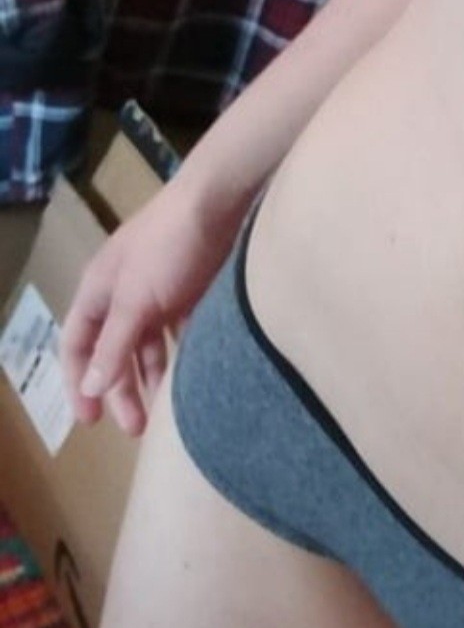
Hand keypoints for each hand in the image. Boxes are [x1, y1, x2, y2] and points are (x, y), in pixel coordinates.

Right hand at [57, 181, 246, 437]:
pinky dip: (181, 356)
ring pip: (147, 344)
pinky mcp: (192, 290)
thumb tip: (88, 388)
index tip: (88, 421)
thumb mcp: (137, 298)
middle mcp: (124, 292)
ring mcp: (159, 290)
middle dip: (119, 389)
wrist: (221, 199)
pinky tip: (190, 379)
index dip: (77, 382)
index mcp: (99, 290)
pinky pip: (179, 332)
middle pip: (113, 349)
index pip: (76, 344)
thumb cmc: (171, 246)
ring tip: (164, 412)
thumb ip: (114, 344)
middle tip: (135, 428)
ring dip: (151, 376)